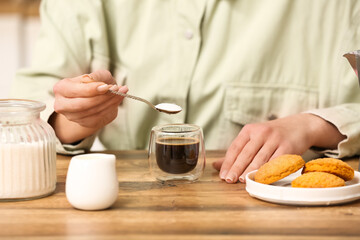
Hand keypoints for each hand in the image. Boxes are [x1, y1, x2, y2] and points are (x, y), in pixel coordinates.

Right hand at [50, 69, 127, 143]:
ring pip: (92, 111)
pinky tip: (117, 100)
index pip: (77, 90)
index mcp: (61, 88)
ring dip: (110, 102)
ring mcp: (72, 116)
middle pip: (83, 104)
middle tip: (117, 89)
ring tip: (121, 92)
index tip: (108, 86)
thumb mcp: (96, 75)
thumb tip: (102, 86)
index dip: (93, 89)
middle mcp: (62, 104)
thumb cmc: (94, 84)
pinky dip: (110, 108)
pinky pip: (98, 117)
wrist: (94, 99)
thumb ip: (98, 76)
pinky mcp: (83, 123)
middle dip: (103, 97)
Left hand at [212, 113, 345, 183]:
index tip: (223, 175)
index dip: (228, 162)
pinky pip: (276, 162)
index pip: (235, 147)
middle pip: (246, 153)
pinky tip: (261, 178)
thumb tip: (216, 166)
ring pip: (260, 158)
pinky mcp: (288, 147)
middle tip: (229, 180)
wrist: (299, 126)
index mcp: (249, 130)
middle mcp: (261, 132)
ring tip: (242, 180)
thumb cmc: (271, 135)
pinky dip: (267, 171)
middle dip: (236, 168)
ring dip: (250, 171)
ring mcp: (275, 139)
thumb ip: (235, 153)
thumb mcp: (253, 138)